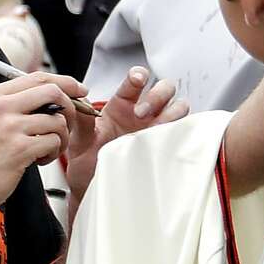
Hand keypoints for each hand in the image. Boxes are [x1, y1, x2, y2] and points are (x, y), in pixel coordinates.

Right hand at [0, 71, 85, 216]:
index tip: (78, 90)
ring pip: (57, 119)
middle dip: (70, 107)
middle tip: (69, 123)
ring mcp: (10, 126)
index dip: (64, 82)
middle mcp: (0, 106)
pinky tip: (39, 160)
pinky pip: (54, 142)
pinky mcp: (19, 148)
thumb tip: (53, 95)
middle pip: (52, 91)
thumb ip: (16, 105)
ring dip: (61, 137)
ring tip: (48, 149)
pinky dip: (53, 153)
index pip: (37, 77)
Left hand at [65, 65, 189, 204]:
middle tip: (140, 113)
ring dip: (171, 112)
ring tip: (154, 127)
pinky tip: (167, 138)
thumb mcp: (80, 140)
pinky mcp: (166, 145)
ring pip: (179, 106)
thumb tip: (79, 101)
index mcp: (122, 105)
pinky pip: (184, 132)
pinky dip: (182, 130)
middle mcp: (143, 114)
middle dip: (157, 95)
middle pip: (164, 88)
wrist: (94, 188)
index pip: (136, 81)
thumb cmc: (87, 163)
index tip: (137, 80)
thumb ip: (81, 120)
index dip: (139, 75)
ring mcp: (157, 129)